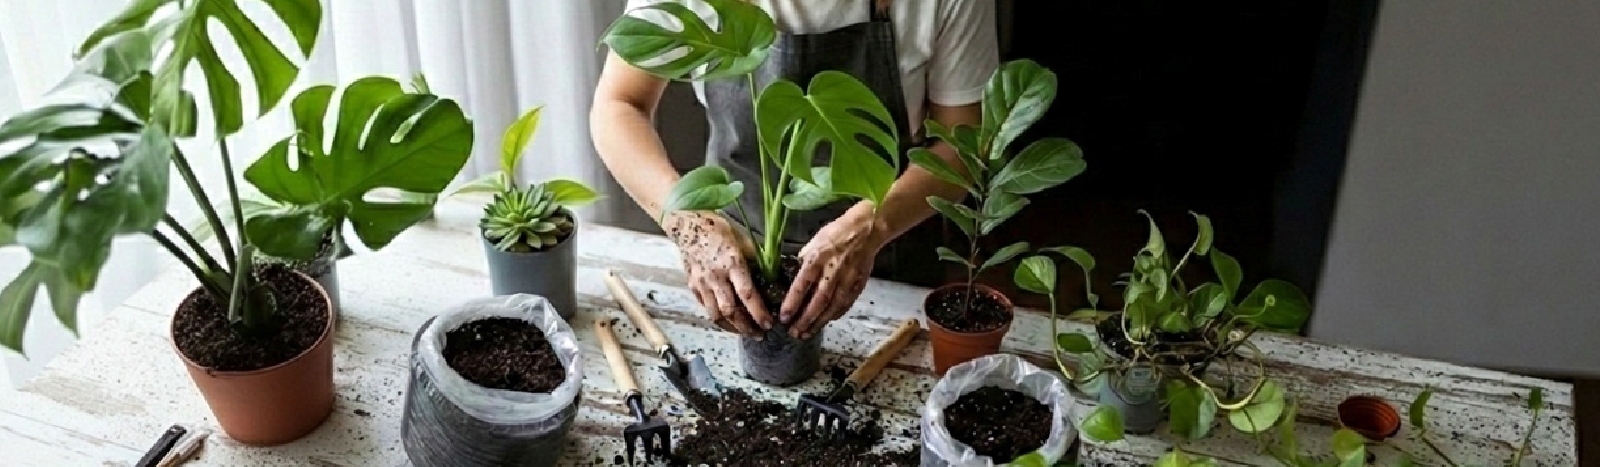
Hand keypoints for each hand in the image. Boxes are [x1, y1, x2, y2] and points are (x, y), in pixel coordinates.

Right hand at [664, 211, 772, 336]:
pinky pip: (705, 307)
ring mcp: (702, 282)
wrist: (687, 223)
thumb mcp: (743, 240)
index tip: (769, 323)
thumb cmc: (718, 229)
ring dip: (731, 328)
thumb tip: (773, 277)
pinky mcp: (693, 285)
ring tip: (744, 332)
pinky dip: (717, 317)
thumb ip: (756, 260)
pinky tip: (727, 321)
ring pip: (715, 314)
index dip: (759, 312)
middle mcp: (715, 276)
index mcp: (732, 263)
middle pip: (730, 311)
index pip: (747, 294)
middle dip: (746, 327)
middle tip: (759, 334)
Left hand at [782, 211, 887, 338]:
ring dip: (819, 323)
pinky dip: (835, 315)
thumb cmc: (836, 233)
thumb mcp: (814, 241)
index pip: (802, 285)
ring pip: (832, 307)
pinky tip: (826, 322)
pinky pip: (846, 304)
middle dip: (805, 320)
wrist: (865, 230)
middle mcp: (832, 272)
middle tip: (793, 333)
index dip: (792, 303)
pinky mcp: (858, 284)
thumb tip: (792, 275)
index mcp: (817, 258)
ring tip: (807, 334)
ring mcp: (847, 280)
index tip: (784, 317)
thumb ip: (804, 260)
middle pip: (817, 302)